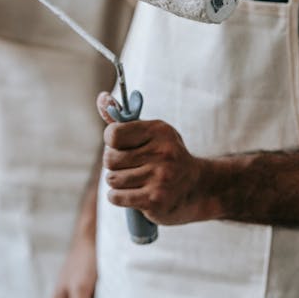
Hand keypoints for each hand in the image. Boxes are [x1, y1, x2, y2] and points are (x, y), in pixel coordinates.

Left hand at [98, 93, 213, 225]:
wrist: (197, 186)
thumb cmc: (166, 155)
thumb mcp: (151, 132)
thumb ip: (122, 118)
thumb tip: (101, 97)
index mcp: (159, 131)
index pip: (113, 134)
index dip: (111, 142)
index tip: (121, 145)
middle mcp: (162, 153)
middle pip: (110, 159)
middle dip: (114, 164)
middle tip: (130, 165)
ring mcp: (160, 178)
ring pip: (112, 179)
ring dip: (117, 181)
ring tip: (134, 180)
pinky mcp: (155, 200)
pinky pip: (115, 197)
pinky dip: (118, 196)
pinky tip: (134, 193)